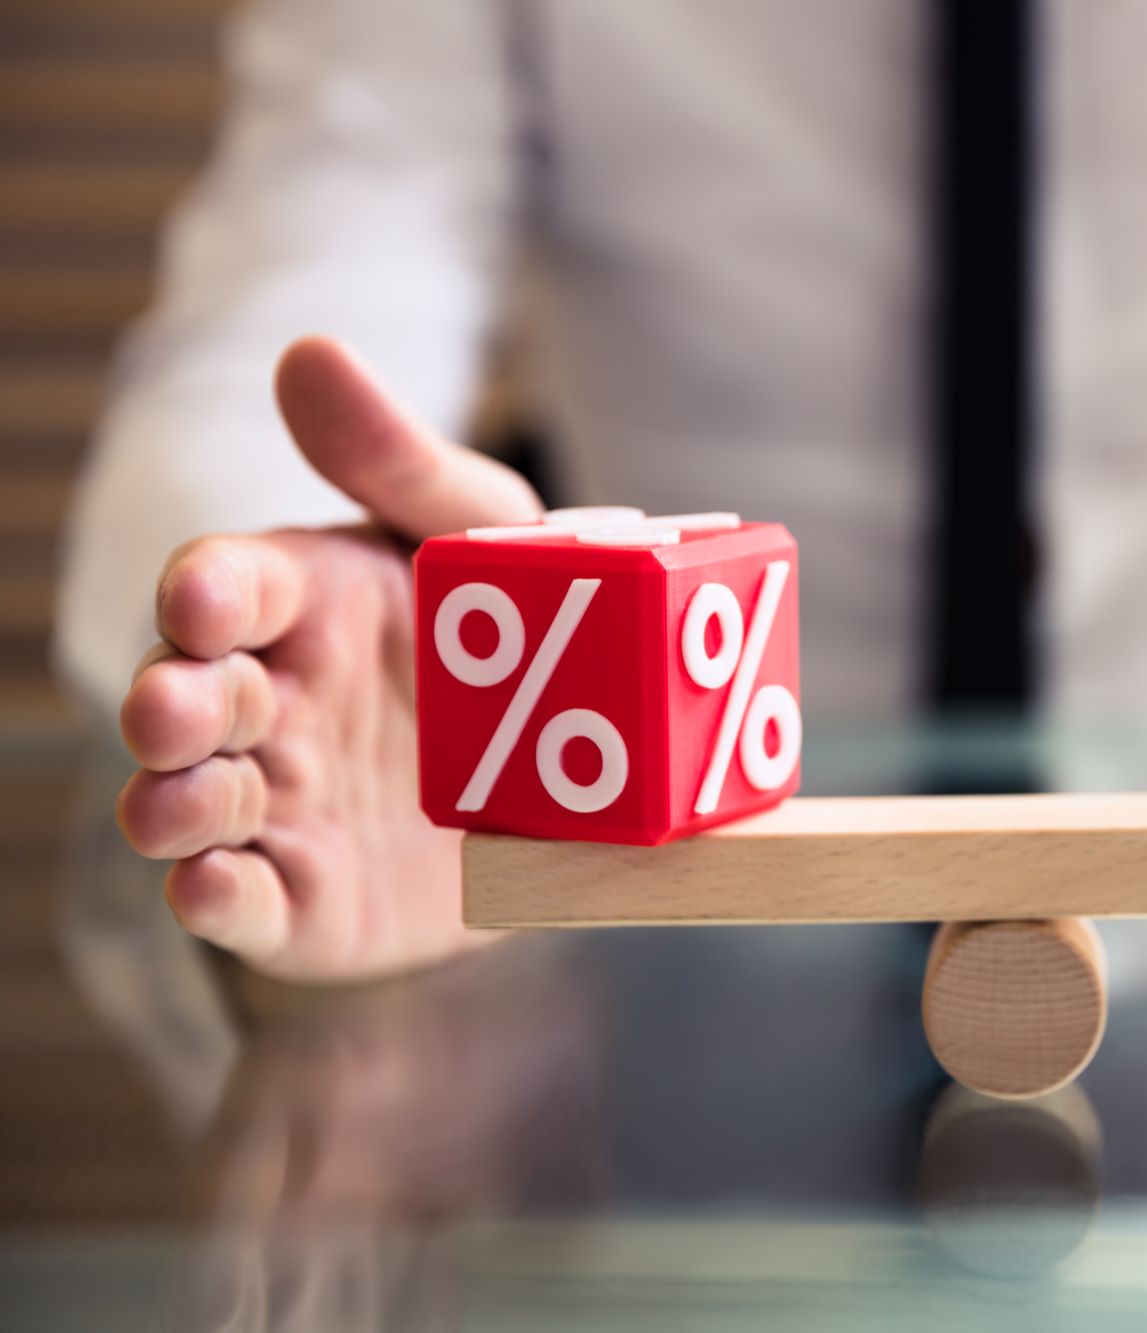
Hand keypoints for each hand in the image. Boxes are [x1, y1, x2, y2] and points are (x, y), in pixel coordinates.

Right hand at [115, 337, 542, 980]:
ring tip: (181, 807)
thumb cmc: (513, 632)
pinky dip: (219, 899)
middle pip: (190, 697)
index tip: (207, 594)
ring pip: (195, 803)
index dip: (211, 589)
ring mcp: (281, 802)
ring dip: (175, 804)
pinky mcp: (304, 897)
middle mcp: (269, 700)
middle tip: (175, 706)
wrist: (581, 782)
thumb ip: (403, 462)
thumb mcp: (485, 538)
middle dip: (170, 703)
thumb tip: (310, 351)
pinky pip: (248, 901)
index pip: (229, 585)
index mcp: (303, 602)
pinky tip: (213, 889)